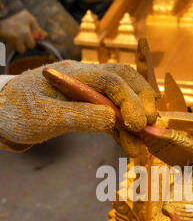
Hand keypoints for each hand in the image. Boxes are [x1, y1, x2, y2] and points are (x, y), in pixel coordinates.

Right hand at [0, 10, 46, 52]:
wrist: (5, 11)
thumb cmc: (20, 15)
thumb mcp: (31, 20)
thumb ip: (38, 29)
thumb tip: (45, 35)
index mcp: (25, 33)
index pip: (31, 45)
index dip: (32, 42)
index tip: (30, 37)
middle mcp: (17, 37)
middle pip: (22, 50)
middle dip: (23, 46)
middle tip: (23, 39)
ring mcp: (9, 38)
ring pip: (15, 48)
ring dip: (16, 45)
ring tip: (16, 37)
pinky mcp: (4, 38)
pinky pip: (9, 44)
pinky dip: (11, 42)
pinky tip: (11, 36)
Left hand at [0, 60, 157, 152]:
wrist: (3, 117)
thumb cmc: (18, 112)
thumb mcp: (43, 116)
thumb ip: (77, 116)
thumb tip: (110, 119)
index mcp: (73, 73)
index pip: (110, 79)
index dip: (128, 99)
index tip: (138, 123)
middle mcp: (86, 79)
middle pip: (124, 80)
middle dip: (141, 100)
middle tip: (151, 125)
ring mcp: (89, 94)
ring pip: (122, 99)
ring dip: (136, 119)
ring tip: (146, 142)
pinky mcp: (88, 110)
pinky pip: (111, 118)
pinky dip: (124, 132)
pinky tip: (132, 147)